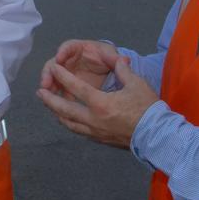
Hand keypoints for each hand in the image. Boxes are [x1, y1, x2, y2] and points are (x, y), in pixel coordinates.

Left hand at [37, 56, 157, 149]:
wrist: (157, 136)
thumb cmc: (148, 108)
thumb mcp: (136, 84)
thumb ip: (123, 70)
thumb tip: (118, 59)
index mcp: (101, 103)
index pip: (76, 87)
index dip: (62, 76)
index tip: (53, 68)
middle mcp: (93, 119)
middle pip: (64, 109)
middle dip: (50, 100)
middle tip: (40, 92)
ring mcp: (96, 132)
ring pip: (69, 123)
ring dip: (57, 113)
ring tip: (50, 106)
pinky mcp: (100, 140)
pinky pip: (79, 131)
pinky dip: (70, 123)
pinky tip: (68, 119)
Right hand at [40, 39, 119, 95]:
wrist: (109, 70)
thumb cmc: (108, 59)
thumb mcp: (112, 57)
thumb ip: (116, 59)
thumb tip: (124, 61)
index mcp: (79, 48)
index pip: (68, 47)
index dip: (62, 52)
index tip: (59, 59)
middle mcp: (68, 60)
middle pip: (54, 63)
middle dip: (48, 73)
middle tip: (45, 83)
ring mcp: (66, 73)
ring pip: (53, 78)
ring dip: (49, 86)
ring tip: (47, 97)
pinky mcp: (67, 85)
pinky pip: (59, 91)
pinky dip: (57, 97)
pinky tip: (56, 106)